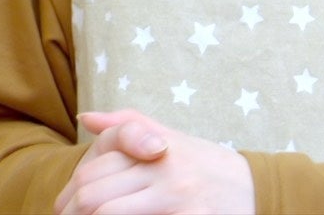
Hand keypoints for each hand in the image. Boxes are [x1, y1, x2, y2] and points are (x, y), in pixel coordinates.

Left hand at [55, 109, 255, 214]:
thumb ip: (132, 126)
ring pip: (106, 212)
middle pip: (93, 194)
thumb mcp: (177, 140)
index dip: (70, 195)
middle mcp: (165, 170)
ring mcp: (176, 196)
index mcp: (158, 148)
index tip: (64, 209)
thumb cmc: (212, 167)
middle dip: (72, 214)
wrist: (260, 191)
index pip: (93, 169)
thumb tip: (87, 118)